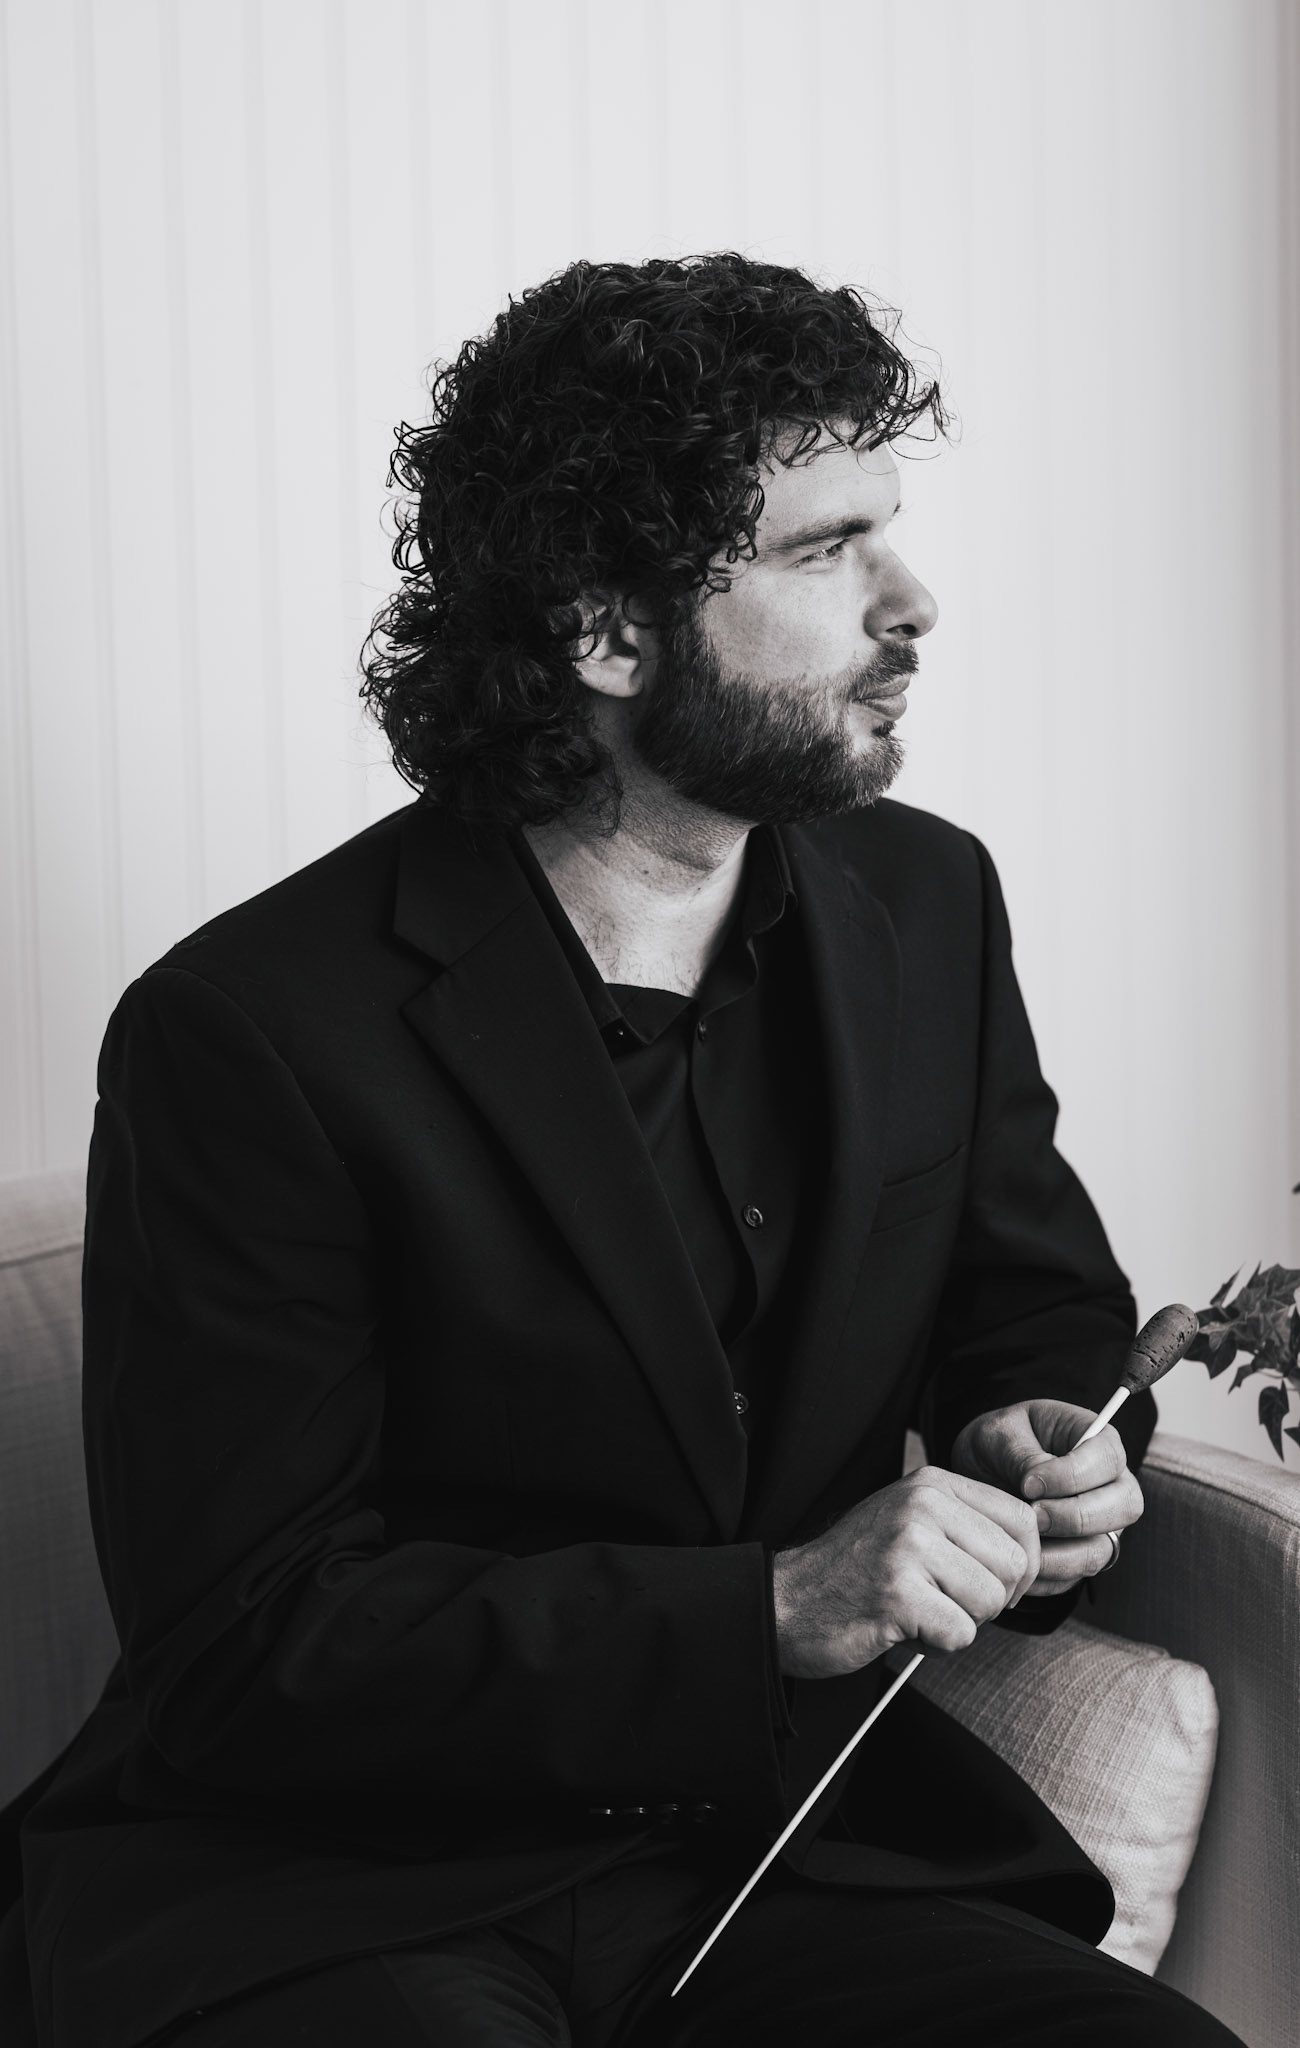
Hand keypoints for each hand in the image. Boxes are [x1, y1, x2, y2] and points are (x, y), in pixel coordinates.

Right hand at [771, 1466, 1040, 1678]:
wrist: (788, 1601)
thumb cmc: (856, 1570)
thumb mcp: (912, 1522)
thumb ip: (966, 1525)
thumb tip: (1033, 1552)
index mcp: (932, 1484)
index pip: (1022, 1520)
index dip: (1022, 1565)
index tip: (993, 1583)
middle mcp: (922, 1505)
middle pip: (1015, 1565)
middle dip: (990, 1599)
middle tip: (946, 1602)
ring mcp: (908, 1547)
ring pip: (991, 1601)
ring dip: (961, 1621)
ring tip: (918, 1611)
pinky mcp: (898, 1593)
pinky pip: (961, 1634)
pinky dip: (938, 1644)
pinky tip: (903, 1627)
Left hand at [950, 1399, 1143, 1597]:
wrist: (978, 1476)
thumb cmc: (997, 1444)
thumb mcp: (999, 1434)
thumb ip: (1020, 1454)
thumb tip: (1038, 1480)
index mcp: (1095, 1440)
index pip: (1109, 1458)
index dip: (1074, 1475)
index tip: (1030, 1483)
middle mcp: (1110, 1484)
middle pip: (1126, 1506)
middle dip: (1076, 1516)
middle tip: (1032, 1513)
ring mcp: (1100, 1525)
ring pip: (1103, 1549)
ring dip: (1061, 1553)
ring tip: (1022, 1539)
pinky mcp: (1080, 1556)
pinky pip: (1074, 1577)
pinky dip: (1045, 1575)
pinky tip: (1017, 1558)